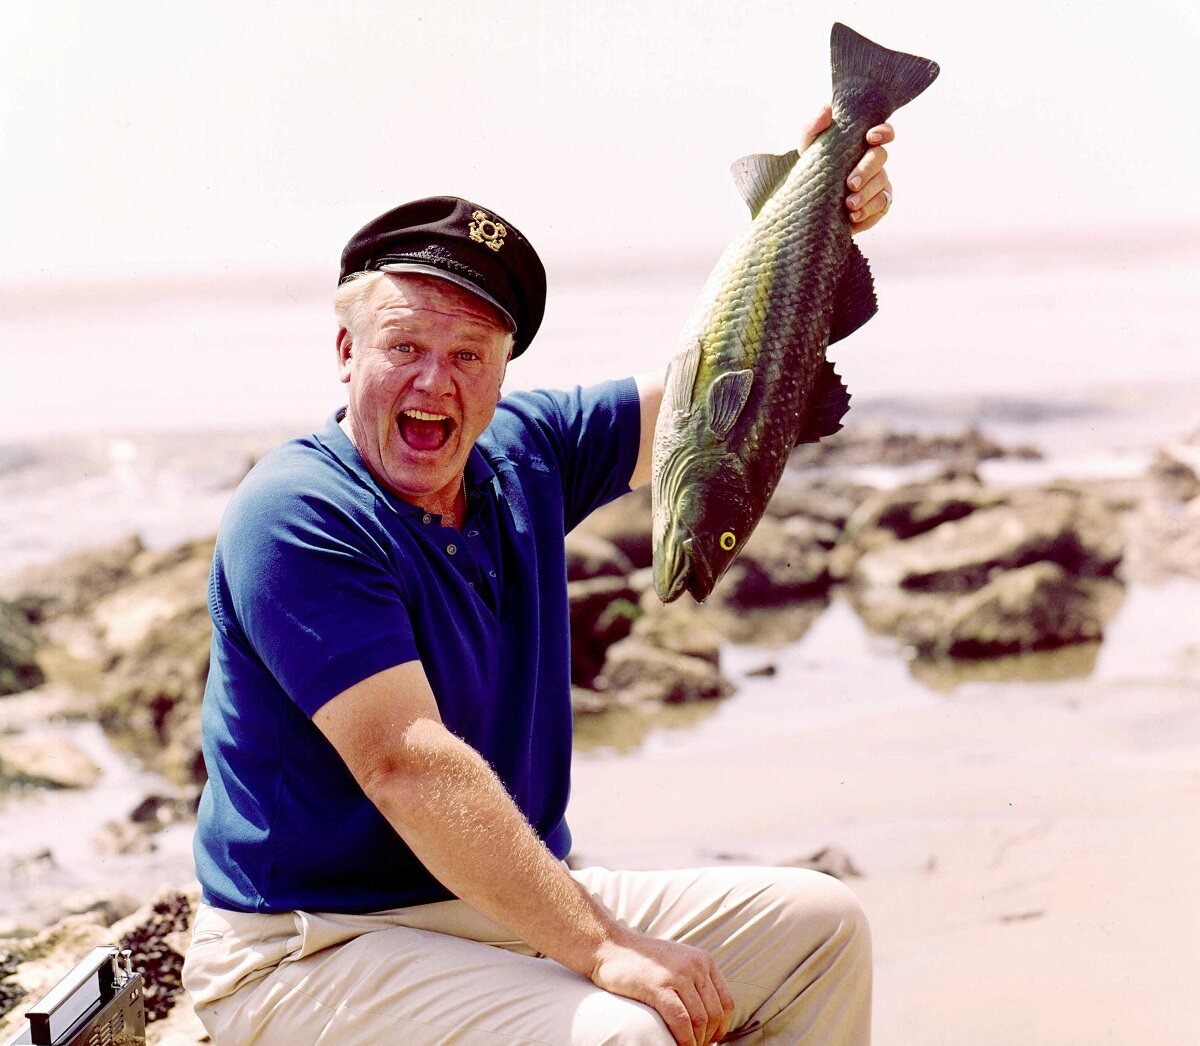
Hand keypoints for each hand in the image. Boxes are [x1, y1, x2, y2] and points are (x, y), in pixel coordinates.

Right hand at [590, 928, 734, 1044]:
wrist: (610, 947)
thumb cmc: (642, 961)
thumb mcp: (677, 961)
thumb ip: (695, 979)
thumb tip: (710, 1015)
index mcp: (703, 960)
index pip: (726, 1002)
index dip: (722, 1027)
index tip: (710, 1039)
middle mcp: (695, 965)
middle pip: (715, 1014)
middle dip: (708, 1038)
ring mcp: (677, 974)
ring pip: (700, 1020)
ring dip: (695, 1042)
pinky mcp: (658, 986)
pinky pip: (680, 1021)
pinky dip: (684, 1040)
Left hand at [801, 104, 895, 234]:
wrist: (808, 200)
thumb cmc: (812, 166)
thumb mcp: (807, 146)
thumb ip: (813, 126)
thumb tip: (826, 109)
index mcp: (862, 142)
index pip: (883, 131)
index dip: (883, 131)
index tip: (870, 137)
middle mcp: (874, 160)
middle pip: (881, 158)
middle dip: (867, 170)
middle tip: (850, 184)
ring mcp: (878, 182)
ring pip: (881, 184)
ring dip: (866, 195)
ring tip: (849, 206)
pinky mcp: (878, 204)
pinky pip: (882, 206)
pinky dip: (869, 213)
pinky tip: (854, 218)